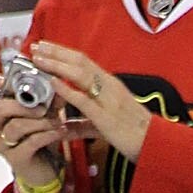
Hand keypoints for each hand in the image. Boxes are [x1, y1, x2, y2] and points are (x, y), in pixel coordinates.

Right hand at [0, 69, 69, 187]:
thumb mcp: (45, 113)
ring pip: (16, 126)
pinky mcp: (15, 159)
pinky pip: (30, 142)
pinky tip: (59, 131)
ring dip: (41, 122)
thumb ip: (49, 99)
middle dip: (23, 105)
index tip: (2, 79)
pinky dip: (48, 135)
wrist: (47, 168)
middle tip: (43, 107)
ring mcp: (2, 143)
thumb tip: (58, 86)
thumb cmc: (41, 137)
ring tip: (58, 121)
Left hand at [30, 42, 152, 163]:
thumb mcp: (104, 124)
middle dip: (56, 53)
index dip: (62, 52)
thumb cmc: (134, 133)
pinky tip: (54, 83)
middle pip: (79, 62)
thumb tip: (64, 125)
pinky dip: (68, 90)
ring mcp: (108, 100)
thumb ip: (82, 123)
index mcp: (110, 85)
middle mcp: (109, 87)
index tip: (44, 47)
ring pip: (81, 75)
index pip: (83, 62)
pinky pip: (85, 100)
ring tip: (40, 59)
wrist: (156, 146)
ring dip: (57, 65)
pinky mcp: (107, 117)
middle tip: (35, 46)